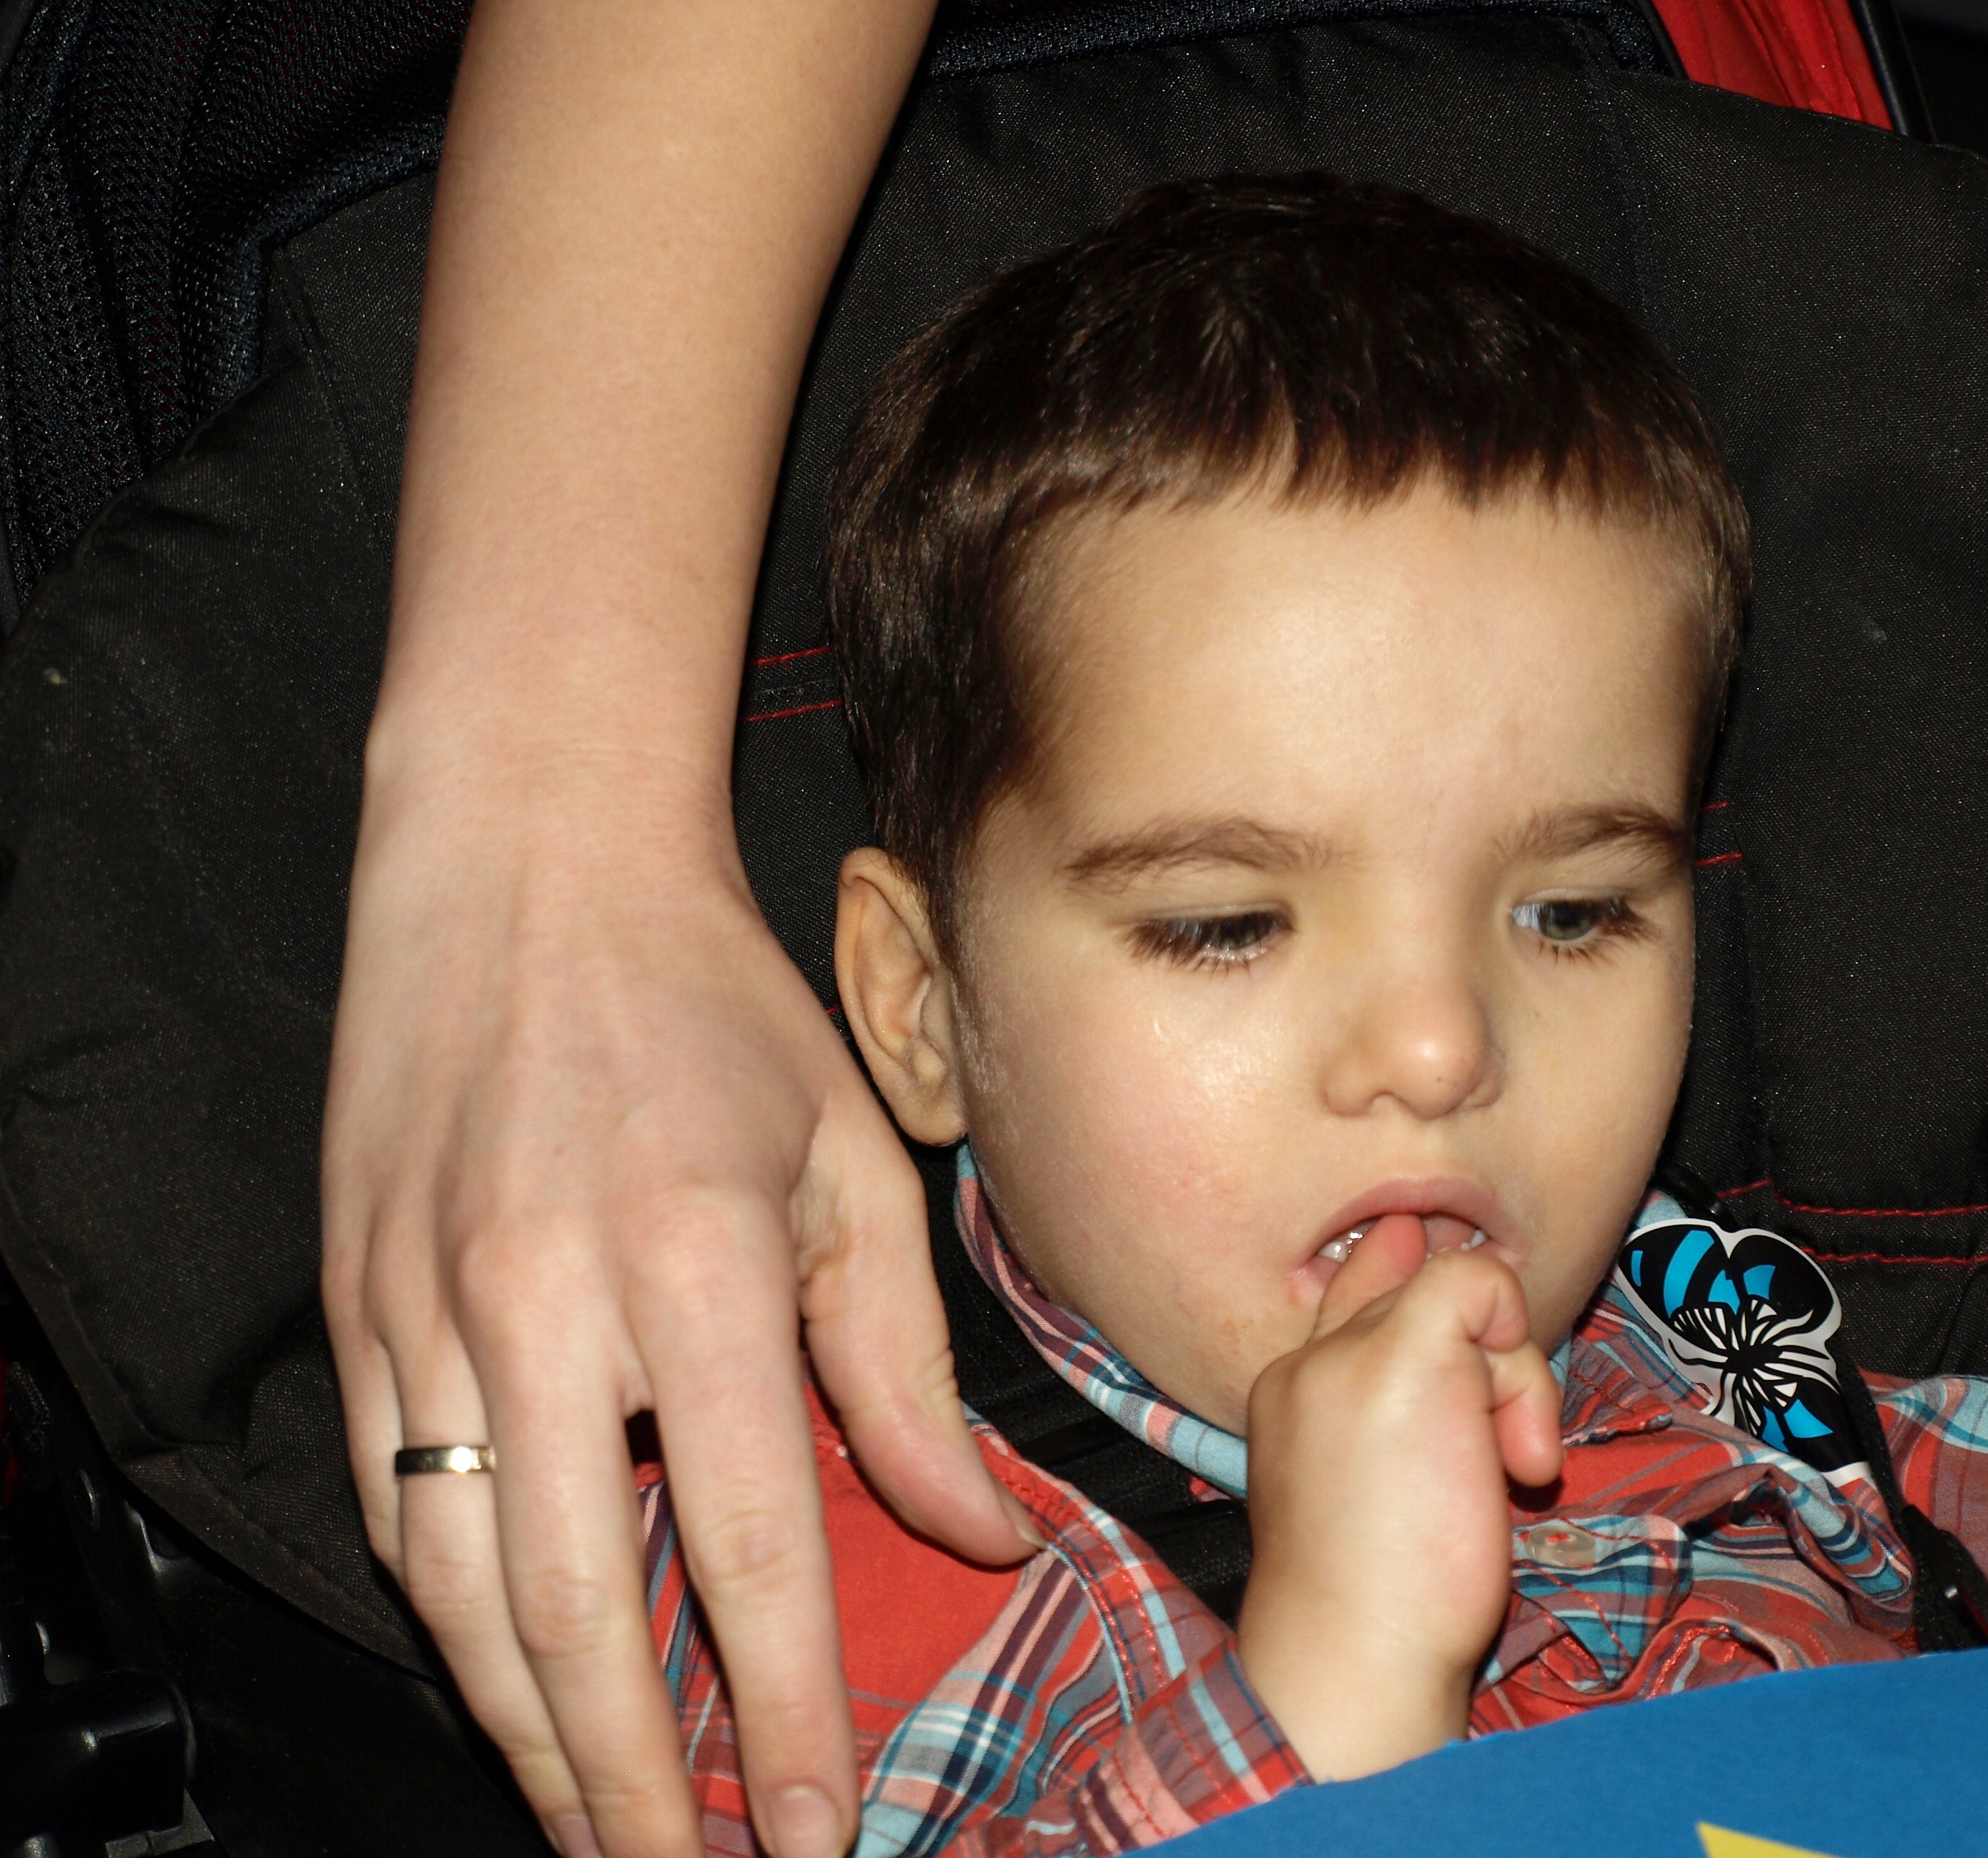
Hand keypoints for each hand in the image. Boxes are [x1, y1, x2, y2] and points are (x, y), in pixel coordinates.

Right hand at [323, 768, 1035, 1857]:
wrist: (525, 873)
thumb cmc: (715, 1009)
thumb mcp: (853, 1162)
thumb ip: (908, 1365)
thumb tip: (984, 1530)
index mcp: (696, 1263)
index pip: (747, 1542)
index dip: (786, 1709)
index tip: (818, 1824)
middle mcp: (544, 1302)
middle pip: (576, 1609)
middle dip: (634, 1779)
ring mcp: (426, 1312)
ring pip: (458, 1588)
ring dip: (527, 1731)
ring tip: (594, 1824)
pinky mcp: (355, 1309)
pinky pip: (389, 1505)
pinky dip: (448, 1619)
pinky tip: (506, 1683)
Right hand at [1236, 1218, 1560, 1779]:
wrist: (1359, 1653)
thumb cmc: (1385, 1603)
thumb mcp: (1377, 1486)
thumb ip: (1403, 1414)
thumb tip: (1476, 1356)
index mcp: (1291, 1393)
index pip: (1356, 1294)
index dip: (1421, 1310)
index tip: (1466, 1395)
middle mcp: (1310, 1360)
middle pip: (1413, 1289)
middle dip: (1474, 1359)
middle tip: (1489, 1456)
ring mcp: (1350, 1351)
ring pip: (1456, 1294)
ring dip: (1506, 1380)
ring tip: (1503, 1472)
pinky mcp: (1408, 1350)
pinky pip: (1481, 1281)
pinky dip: (1521, 1355)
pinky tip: (1522, 1448)